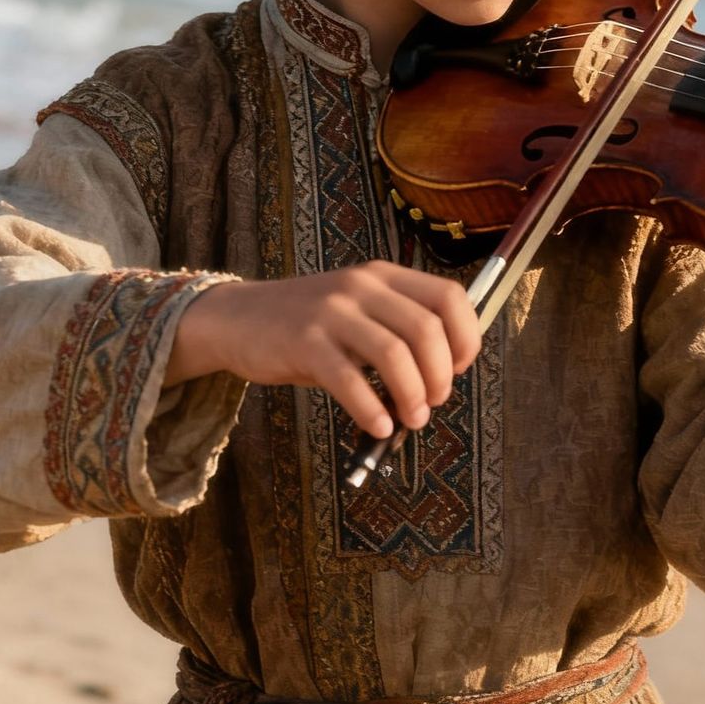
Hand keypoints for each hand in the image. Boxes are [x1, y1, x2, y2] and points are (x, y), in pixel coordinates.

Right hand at [165, 262, 480, 438]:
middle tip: (434, 402)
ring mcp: (332, 311)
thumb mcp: (359, 310)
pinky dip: (371, 410)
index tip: (459, 369)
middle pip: (427, 329)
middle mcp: (362, 286)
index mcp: (384, 276)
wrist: (239, 318)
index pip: (449, 296)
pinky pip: (349, 379)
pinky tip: (378, 427)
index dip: (465, 337)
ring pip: (394, 354)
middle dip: (440, 375)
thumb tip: (445, 375)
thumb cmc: (310, 325)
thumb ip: (399, 328)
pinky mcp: (303, 341)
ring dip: (412, 395)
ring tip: (411, 419)